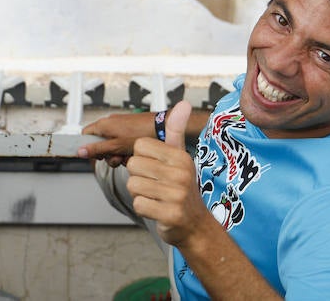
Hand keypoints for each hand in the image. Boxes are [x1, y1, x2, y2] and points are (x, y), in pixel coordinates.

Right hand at [78, 111, 154, 164]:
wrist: (161, 127)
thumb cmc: (140, 133)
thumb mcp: (116, 146)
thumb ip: (97, 149)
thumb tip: (80, 151)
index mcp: (103, 124)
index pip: (85, 134)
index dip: (88, 146)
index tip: (95, 155)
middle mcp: (110, 123)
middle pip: (99, 143)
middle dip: (107, 154)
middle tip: (116, 158)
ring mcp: (120, 126)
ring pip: (111, 145)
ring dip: (117, 154)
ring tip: (127, 156)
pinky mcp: (129, 130)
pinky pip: (121, 142)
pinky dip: (125, 150)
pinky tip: (133, 153)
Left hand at [125, 103, 205, 245]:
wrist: (196, 225)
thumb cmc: (182, 188)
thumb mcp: (180, 157)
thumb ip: (176, 130)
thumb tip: (183, 103)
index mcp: (180, 156)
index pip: (139, 146)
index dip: (142, 158)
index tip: (156, 168)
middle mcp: (181, 174)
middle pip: (133, 165)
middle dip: (139, 177)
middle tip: (156, 185)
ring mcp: (177, 195)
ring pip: (133, 185)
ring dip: (140, 194)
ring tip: (157, 197)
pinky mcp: (170, 214)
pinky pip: (138, 204)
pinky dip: (144, 208)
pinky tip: (158, 209)